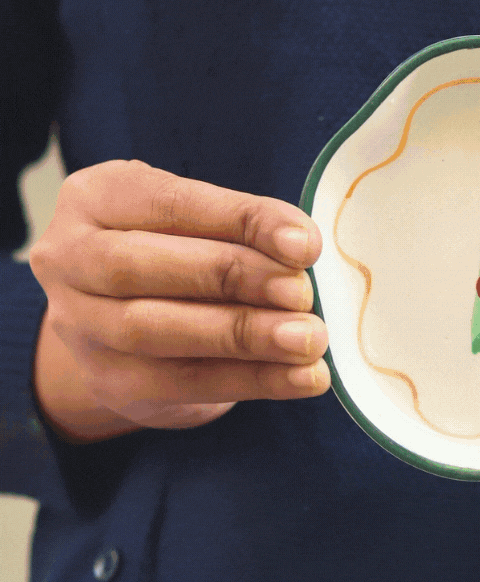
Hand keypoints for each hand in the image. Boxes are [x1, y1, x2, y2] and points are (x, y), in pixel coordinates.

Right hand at [29, 161, 329, 443]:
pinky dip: (252, 380)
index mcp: (94, 198)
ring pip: (154, 331)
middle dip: (231, 278)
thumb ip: (236, 229)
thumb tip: (300, 249)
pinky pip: (182, 383)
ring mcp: (78, 326)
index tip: (303, 244)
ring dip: (242, 335)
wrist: (125, 331)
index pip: (169, 203)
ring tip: (307, 340)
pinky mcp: (108, 382)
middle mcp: (69, 258)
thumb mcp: (194, 223)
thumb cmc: (173, 255)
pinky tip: (302, 378)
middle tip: (302, 293)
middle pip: (142, 267)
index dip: (240, 221)